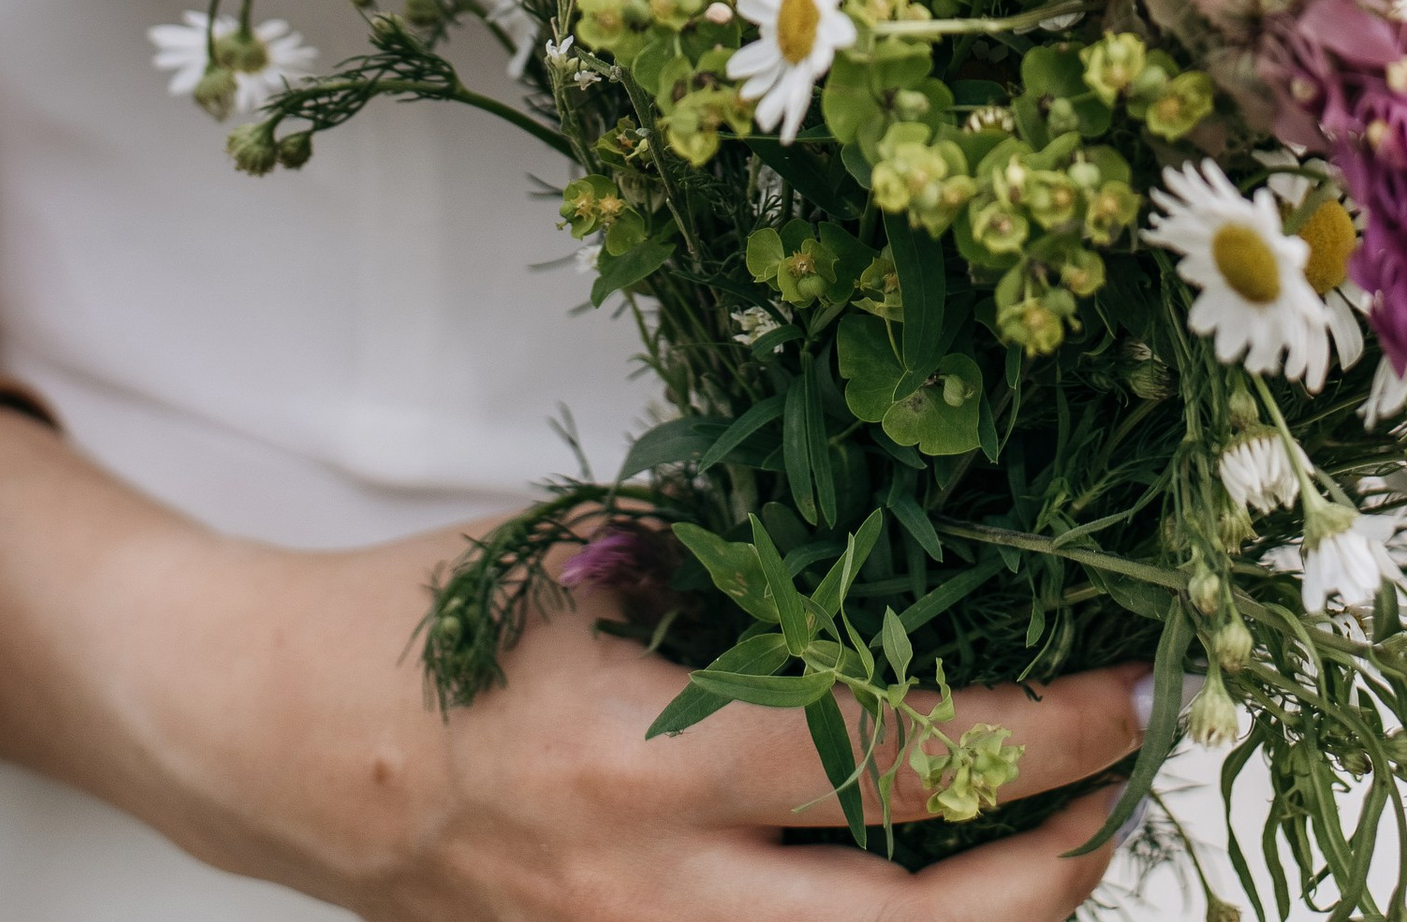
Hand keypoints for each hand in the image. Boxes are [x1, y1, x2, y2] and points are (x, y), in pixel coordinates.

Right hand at [0, 408, 1141, 921]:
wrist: (275, 742)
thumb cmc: (429, 625)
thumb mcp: (585, 551)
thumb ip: (736, 555)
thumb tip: (897, 522)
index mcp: (648, 756)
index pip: (893, 759)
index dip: (1035, 734)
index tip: (1130, 691)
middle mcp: (649, 891)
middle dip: (1047, 873)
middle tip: (1126, 793)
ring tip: (1059, 854)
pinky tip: (934, 896)